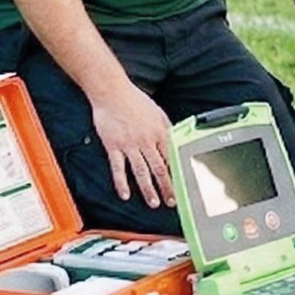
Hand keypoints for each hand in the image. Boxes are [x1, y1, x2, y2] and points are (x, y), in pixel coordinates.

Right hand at [91, 82, 176, 208]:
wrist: (112, 91)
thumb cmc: (134, 99)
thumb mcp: (157, 111)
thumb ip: (167, 127)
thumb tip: (176, 140)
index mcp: (159, 132)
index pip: (171, 158)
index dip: (177, 173)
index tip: (182, 185)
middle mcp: (146, 140)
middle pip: (159, 168)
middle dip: (166, 187)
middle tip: (171, 201)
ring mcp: (129, 145)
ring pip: (141, 171)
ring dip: (148, 189)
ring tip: (153, 203)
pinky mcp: (113, 146)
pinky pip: (118, 168)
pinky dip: (121, 183)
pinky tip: (125, 194)